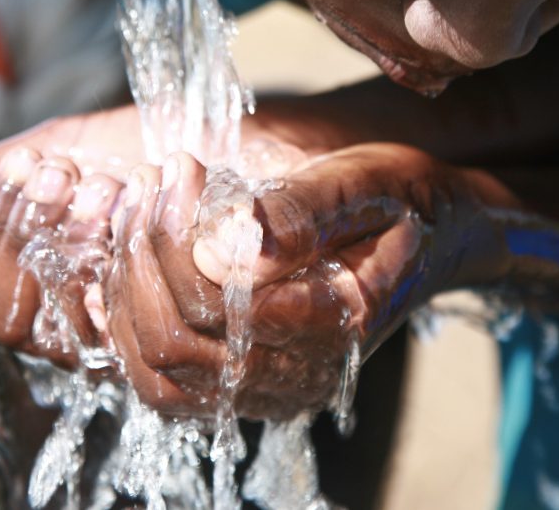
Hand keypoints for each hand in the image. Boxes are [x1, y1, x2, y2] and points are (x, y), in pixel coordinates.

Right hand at [0, 107, 144, 361]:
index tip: (28, 160)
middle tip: (64, 171)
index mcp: (25, 274)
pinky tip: (136, 213)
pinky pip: (113, 332)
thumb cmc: (135, 147)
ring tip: (103, 186)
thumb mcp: (54, 146)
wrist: (220, 143)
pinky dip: (118, 270)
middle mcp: (61, 317)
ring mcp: (105, 333)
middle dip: (28, 237)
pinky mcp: (152, 336)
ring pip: (52, 328)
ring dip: (68, 250)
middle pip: (4, 318)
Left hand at [116, 143, 507, 419]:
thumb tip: (219, 248)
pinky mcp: (245, 386)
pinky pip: (163, 378)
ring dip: (127, 290)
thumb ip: (300, 214)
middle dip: (143, 255)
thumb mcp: (366, 185)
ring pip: (157, 373)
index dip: (178, 235)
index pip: (220, 304)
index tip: (179, 166)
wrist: (430, 237)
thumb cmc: (402, 202)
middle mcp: (300, 378)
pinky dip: (131, 323)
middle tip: (147, 181)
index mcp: (336, 327)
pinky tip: (133, 260)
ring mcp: (270, 391)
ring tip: (133, 212)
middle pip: (175, 344)